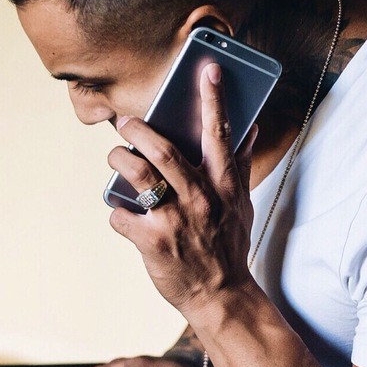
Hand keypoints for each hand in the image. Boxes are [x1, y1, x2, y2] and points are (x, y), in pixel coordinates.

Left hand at [108, 63, 259, 316]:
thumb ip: (240, 165)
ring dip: (120, 160)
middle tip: (126, 123)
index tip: (208, 70)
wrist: (221, 296)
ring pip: (139, 175)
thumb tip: (250, 127)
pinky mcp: (153, 243)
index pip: (219, 134)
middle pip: (165, 151)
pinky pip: (122, 216)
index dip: (213, 99)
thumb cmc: (229, 246)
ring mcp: (175, 221)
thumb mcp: (242, 205)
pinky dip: (116, 210)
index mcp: (224, 186)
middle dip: (140, 130)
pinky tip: (121, 212)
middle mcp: (200, 199)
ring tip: (115, 156)